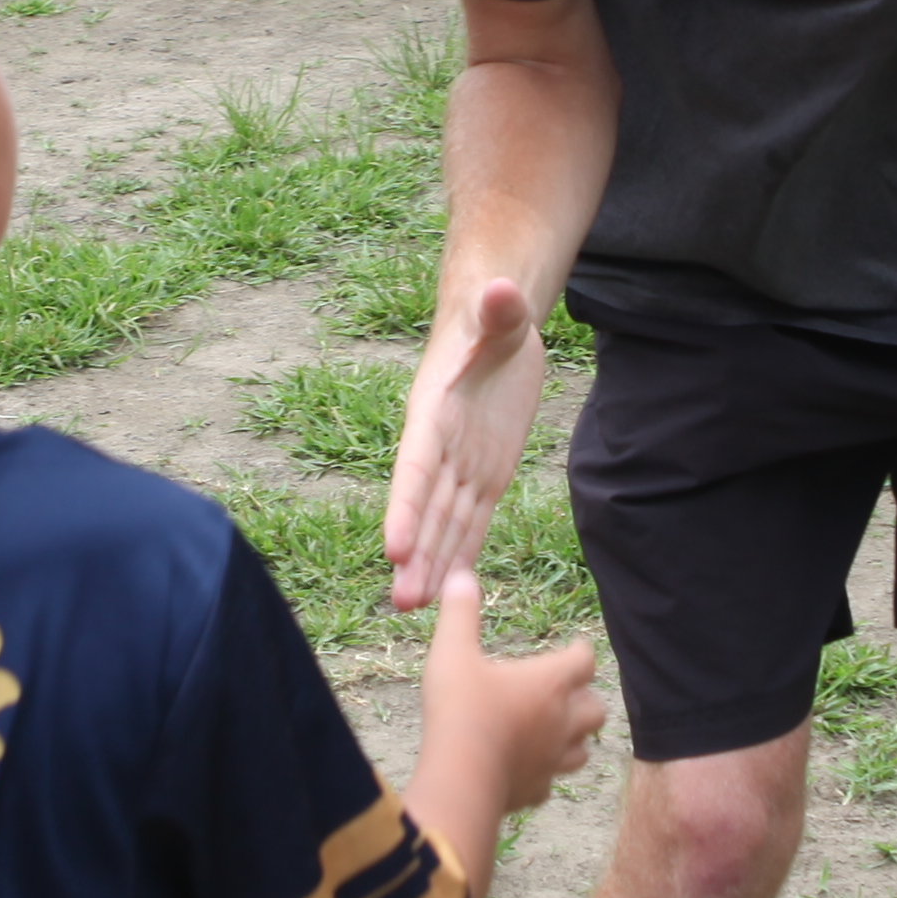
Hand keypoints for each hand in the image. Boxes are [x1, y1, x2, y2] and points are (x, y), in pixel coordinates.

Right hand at [383, 272, 549, 613]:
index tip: (394, 547)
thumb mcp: (501, 312)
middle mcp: (440, 446)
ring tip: (413, 609)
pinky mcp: (487, 473)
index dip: (404, 507)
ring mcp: (462, 464)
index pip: (415, 467)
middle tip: (403, 603)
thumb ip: (499, 308)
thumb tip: (498, 288)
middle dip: (415, 555)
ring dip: (431, 565)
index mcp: (434, 414)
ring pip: (445, 524)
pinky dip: (460, 553)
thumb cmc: (494, 314)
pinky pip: (471, 520)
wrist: (498, 323)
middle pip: (425, 508)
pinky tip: (451, 588)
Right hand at [422, 567, 604, 819]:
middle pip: (596, 708)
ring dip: (573, 739)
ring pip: (582, 750)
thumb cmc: (460, 709)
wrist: (459, 778)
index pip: (584, 660)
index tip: (576, 647)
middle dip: (585, 699)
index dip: (581, 651)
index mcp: (550, 683)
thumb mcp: (452, 652)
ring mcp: (552, 761)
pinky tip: (527, 769)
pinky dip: (545, 773)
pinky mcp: (536, 791)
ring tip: (554, 731)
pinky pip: (551, 782)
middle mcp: (562, 721)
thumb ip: (460, 613)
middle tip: (567, 692)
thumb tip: (461, 575)